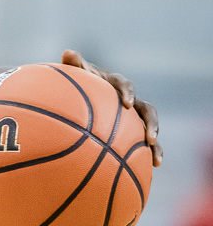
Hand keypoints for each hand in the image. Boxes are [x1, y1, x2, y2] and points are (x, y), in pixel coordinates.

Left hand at [62, 50, 160, 166]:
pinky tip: (147, 173)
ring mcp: (131, 118)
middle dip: (151, 123)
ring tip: (157, 159)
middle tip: (150, 136)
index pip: (124, 84)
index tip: (126, 103)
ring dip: (155, 144)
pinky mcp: (130, 132)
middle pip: (147, 110)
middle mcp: (129, 101)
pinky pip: (140, 146)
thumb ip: (73, 66)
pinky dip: (144, 158)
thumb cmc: (75, 84)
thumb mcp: (74, 76)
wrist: (78, 97)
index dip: (127, 92)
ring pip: (149, 130)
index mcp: (114, 85)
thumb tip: (69, 52)